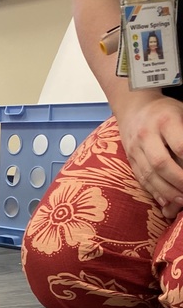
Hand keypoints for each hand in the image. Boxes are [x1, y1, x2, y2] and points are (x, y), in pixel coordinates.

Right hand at [117, 97, 182, 218]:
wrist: (133, 106)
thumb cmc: (166, 111)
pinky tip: (165, 201)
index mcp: (165, 121)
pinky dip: (153, 191)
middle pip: (161, 163)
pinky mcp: (130, 158)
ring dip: (166, 191)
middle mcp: (146, 135)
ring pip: (149, 174)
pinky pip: (140, 178)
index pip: (179, 146)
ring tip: (181, 201)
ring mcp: (135, 148)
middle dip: (178, 182)